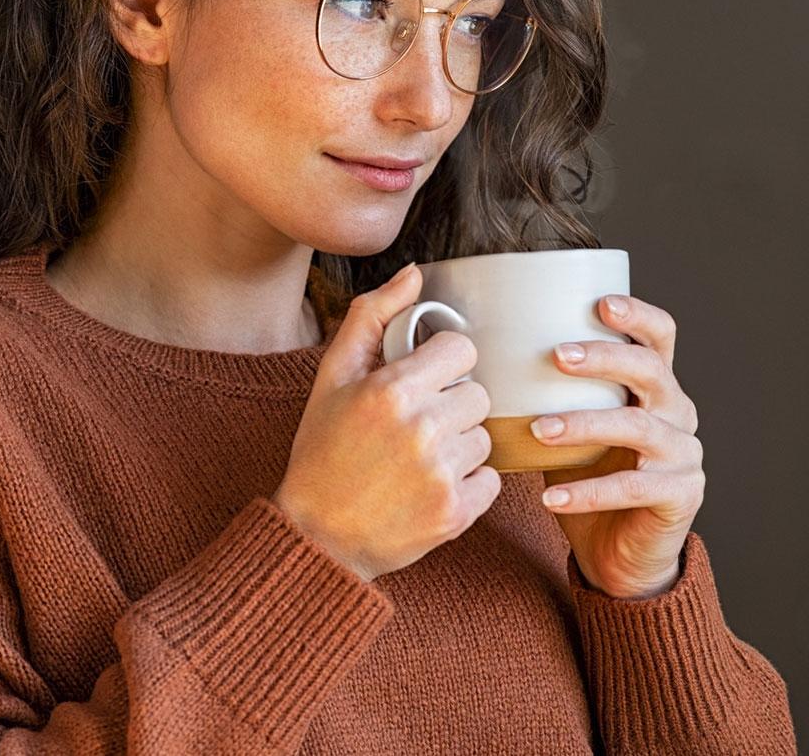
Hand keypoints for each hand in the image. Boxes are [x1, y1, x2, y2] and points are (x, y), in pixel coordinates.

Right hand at [274, 264, 500, 582]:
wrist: (316, 535)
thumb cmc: (321, 451)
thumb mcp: (332, 377)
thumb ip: (372, 317)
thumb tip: (414, 273)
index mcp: (392, 390)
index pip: (462, 350)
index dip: (443, 363)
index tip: (422, 382)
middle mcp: (422, 429)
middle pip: (478, 394)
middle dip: (451, 405)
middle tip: (415, 426)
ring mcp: (441, 474)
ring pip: (485, 437)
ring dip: (460, 445)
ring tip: (419, 460)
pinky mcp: (455, 513)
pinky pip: (491, 480)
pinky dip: (468, 484)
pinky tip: (430, 488)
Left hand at [534, 293, 703, 599]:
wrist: (619, 554)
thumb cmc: (588, 479)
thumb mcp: (569, 429)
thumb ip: (547, 395)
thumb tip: (481, 357)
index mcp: (656, 387)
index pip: (660, 337)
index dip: (637, 315)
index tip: (600, 304)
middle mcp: (677, 413)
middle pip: (652, 370)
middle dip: (604, 357)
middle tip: (556, 355)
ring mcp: (684, 455)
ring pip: (639, 428)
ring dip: (585, 423)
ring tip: (539, 429)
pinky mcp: (681, 495)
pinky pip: (633, 488)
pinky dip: (589, 492)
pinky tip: (551, 497)